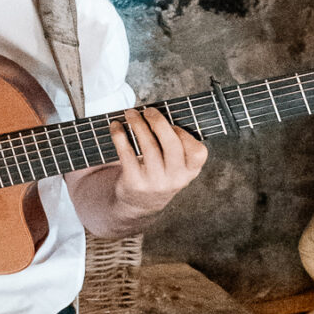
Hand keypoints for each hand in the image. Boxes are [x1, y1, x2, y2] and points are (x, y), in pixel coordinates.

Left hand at [105, 106, 207, 220]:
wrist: (140, 203)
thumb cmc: (160, 172)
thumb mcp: (176, 165)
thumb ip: (176, 144)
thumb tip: (159, 112)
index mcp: (190, 172)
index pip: (197, 151)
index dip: (184, 134)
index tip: (171, 124)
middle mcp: (176, 179)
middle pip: (171, 144)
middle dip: (158, 122)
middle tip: (148, 110)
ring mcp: (155, 182)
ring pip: (148, 146)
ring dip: (137, 124)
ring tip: (130, 113)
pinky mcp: (135, 182)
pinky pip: (127, 153)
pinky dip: (119, 135)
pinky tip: (116, 126)